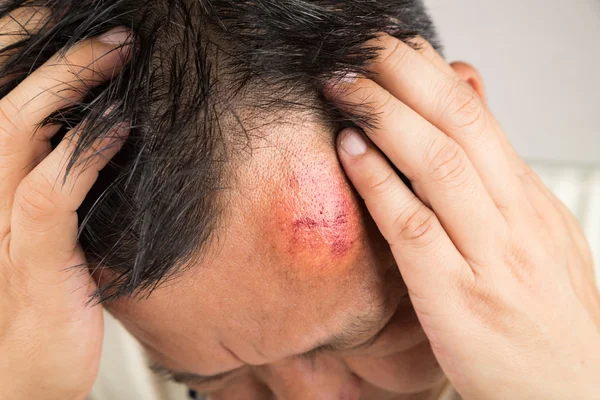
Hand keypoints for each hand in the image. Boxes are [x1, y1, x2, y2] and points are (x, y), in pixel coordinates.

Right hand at [0, 11, 130, 399]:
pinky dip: (86, 152)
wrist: (25, 375)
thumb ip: (59, 179)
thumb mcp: (44, 230)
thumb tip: (96, 129)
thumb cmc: (44, 298)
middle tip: (111, 32)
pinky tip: (122, 126)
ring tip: (118, 54)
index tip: (64, 22)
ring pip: (19, 130)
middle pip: (4, 101)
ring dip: (71, 84)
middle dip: (53, 53)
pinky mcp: (32, 259)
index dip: (20, 52)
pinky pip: (52, 191)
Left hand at [326, 33, 599, 398]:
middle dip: (404, 76)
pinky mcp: (457, 295)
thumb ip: (495, 173)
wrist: (571, 391)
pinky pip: (413, 228)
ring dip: (386, 117)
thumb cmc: (543, 312)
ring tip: (346, 84)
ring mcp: (488, 256)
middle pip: (459, 126)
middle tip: (361, 45)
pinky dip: (379, 183)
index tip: (394, 48)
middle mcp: (514, 219)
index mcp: (529, 201)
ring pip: (438, 166)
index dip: (430, 76)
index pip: (478, 118)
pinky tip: (351, 151)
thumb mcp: (533, 233)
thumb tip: (468, 106)